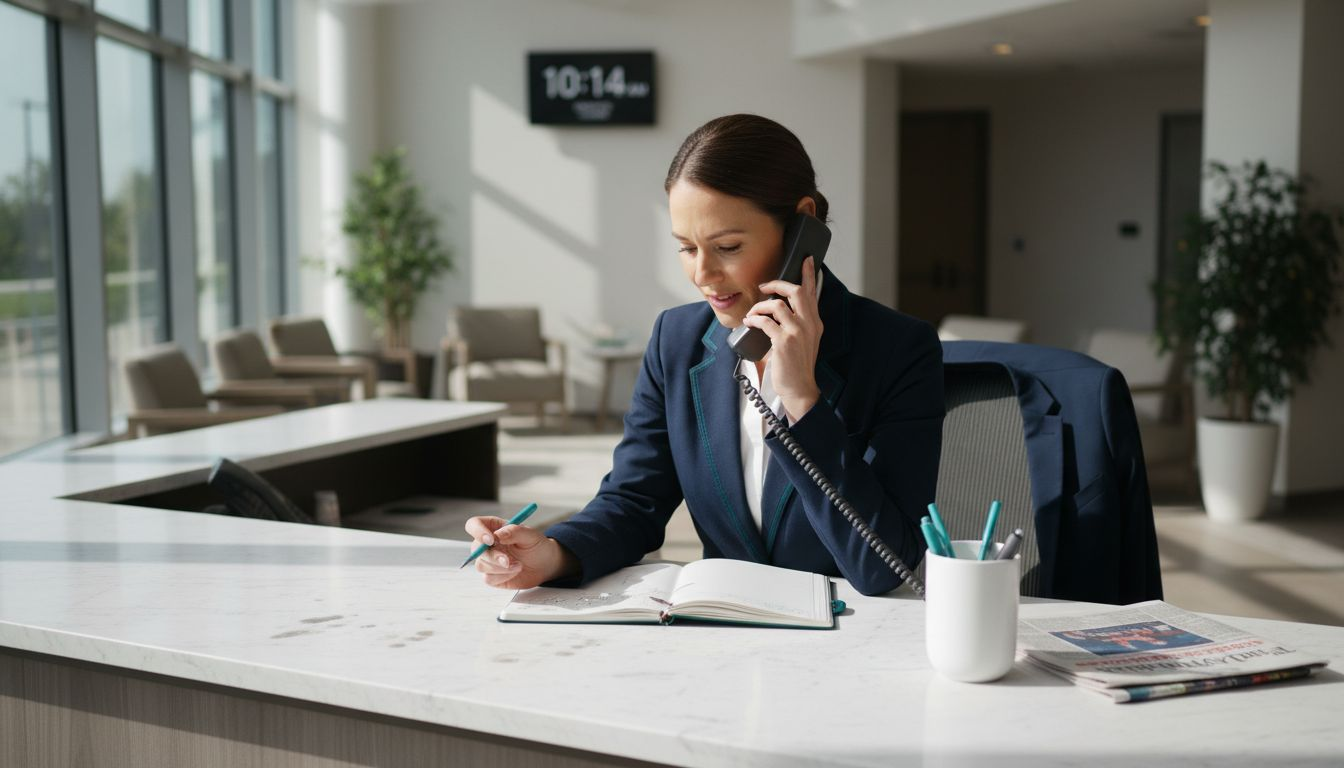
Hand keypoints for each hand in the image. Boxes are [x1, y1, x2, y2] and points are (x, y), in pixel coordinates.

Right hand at [464, 516, 577, 588]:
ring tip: (519, 565)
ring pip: (481, 565)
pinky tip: (515, 571)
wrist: (545, 564)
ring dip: (500, 568)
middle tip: (507, 560)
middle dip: (492, 556)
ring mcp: (488, 560)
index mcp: (493, 528)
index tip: (491, 539)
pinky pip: (488, 578)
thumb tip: (498, 535)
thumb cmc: (536, 545)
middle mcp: (487, 544)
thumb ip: (514, 531)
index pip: (473, 525)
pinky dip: (503, 577)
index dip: (477, 531)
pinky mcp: (492, 575)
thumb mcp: (530, 534)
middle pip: (475, 549)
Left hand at [742, 255, 822, 420]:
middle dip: (777, 284)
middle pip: (796, 292)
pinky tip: (749, 322)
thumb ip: (799, 323)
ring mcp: (798, 332)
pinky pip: (765, 322)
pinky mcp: (784, 342)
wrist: (799, 388)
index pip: (812, 293)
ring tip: (752, 313)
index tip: (807, 259)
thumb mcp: (805, 340)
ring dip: (760, 306)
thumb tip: (780, 307)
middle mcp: (810, 324)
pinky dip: (754, 319)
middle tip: (764, 286)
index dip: (809, 274)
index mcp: (815, 323)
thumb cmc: (797, 365)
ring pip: (777, 305)